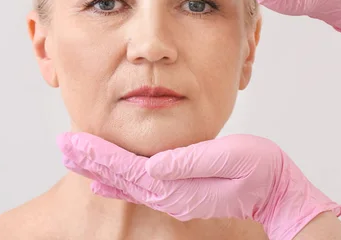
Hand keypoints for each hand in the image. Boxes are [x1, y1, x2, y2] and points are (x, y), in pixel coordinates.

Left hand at [57, 132, 340, 239]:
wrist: (277, 192)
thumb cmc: (259, 172)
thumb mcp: (228, 161)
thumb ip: (190, 164)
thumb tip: (153, 165)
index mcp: (177, 187)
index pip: (127, 170)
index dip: (98, 156)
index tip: (72, 145)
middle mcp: (168, 194)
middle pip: (119, 175)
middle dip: (90, 160)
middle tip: (63, 146)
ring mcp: (172, 194)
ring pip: (126, 179)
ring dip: (99, 166)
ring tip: (75, 156)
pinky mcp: (178, 189)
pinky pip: (140, 183)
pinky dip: (117, 175)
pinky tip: (103, 176)